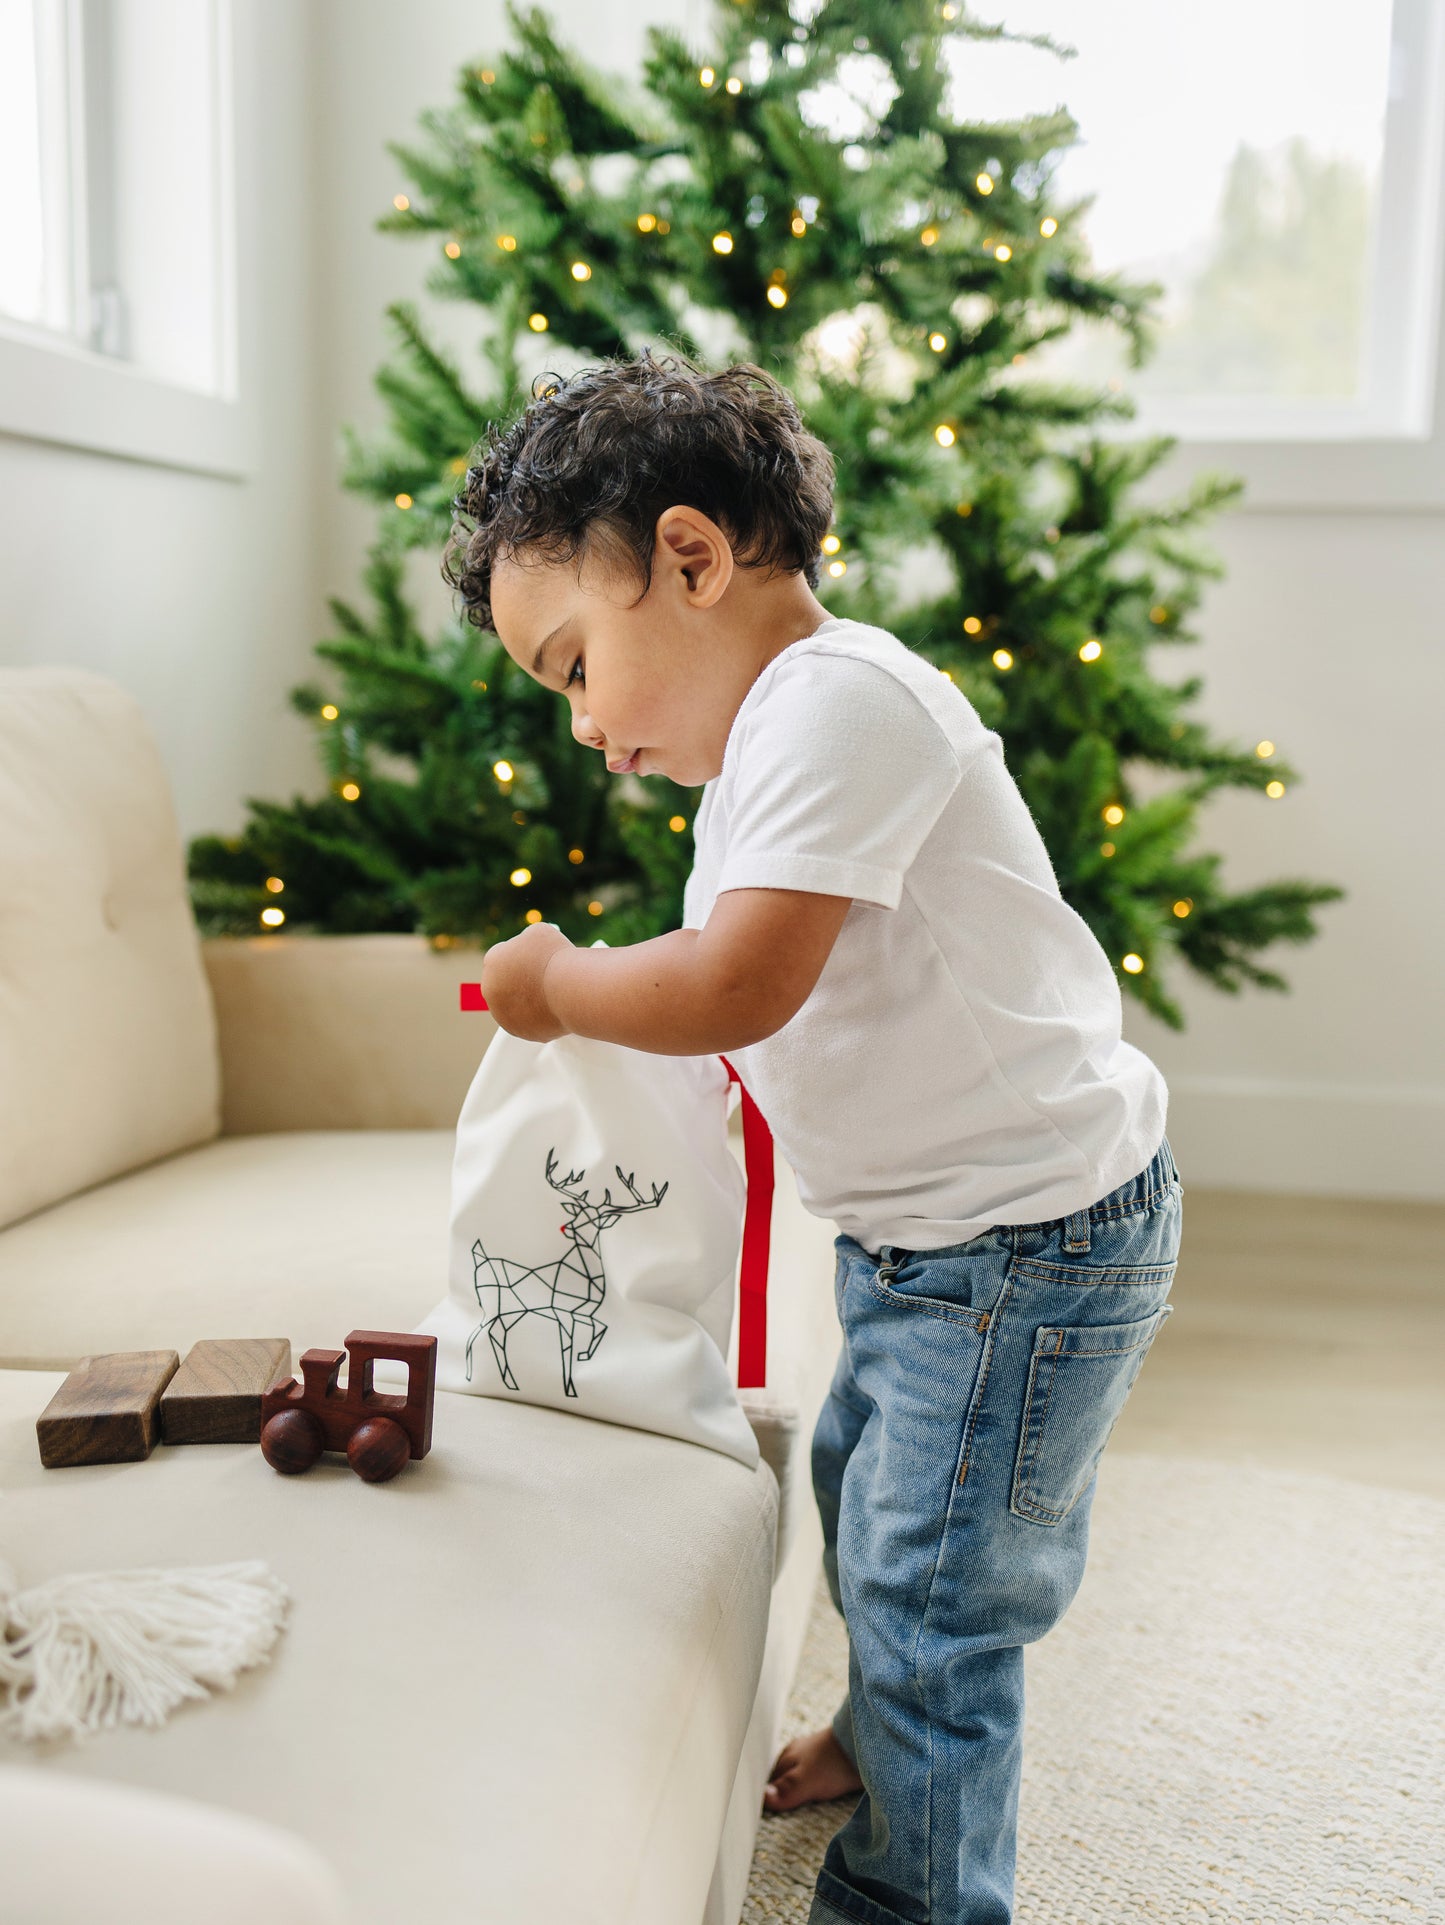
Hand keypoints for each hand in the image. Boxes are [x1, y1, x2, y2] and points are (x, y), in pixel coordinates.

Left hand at [479, 922, 574, 1041]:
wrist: (570, 989)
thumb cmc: (556, 957)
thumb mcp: (539, 932)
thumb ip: (526, 940)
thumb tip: (527, 948)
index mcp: (492, 961)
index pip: (501, 957)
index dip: (518, 957)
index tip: (532, 959)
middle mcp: (490, 989)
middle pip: (504, 983)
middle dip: (518, 981)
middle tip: (540, 978)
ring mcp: (503, 1014)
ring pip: (514, 1006)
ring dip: (527, 1001)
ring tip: (550, 994)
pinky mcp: (519, 1032)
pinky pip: (528, 1023)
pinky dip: (538, 1017)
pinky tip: (553, 1008)